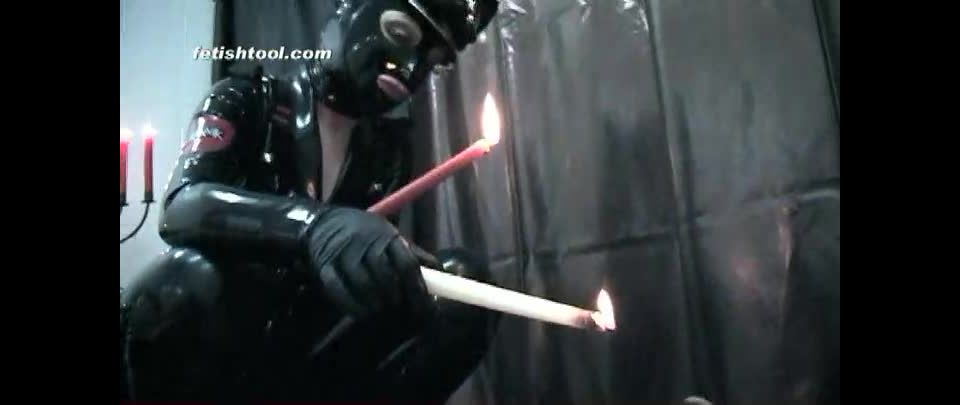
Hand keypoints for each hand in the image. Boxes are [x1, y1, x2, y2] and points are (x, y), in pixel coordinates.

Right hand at [303, 206, 432, 318]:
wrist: (323, 222)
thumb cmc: (366, 233)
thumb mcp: (391, 235)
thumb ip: (414, 254)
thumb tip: (442, 273)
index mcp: (388, 236)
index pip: (407, 263)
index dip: (417, 288)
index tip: (426, 308)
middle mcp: (366, 242)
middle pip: (385, 274)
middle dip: (396, 297)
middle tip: (402, 313)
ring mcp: (344, 253)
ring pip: (363, 282)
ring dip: (375, 303)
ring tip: (382, 314)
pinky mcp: (324, 264)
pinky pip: (337, 288)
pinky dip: (351, 304)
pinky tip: (361, 313)